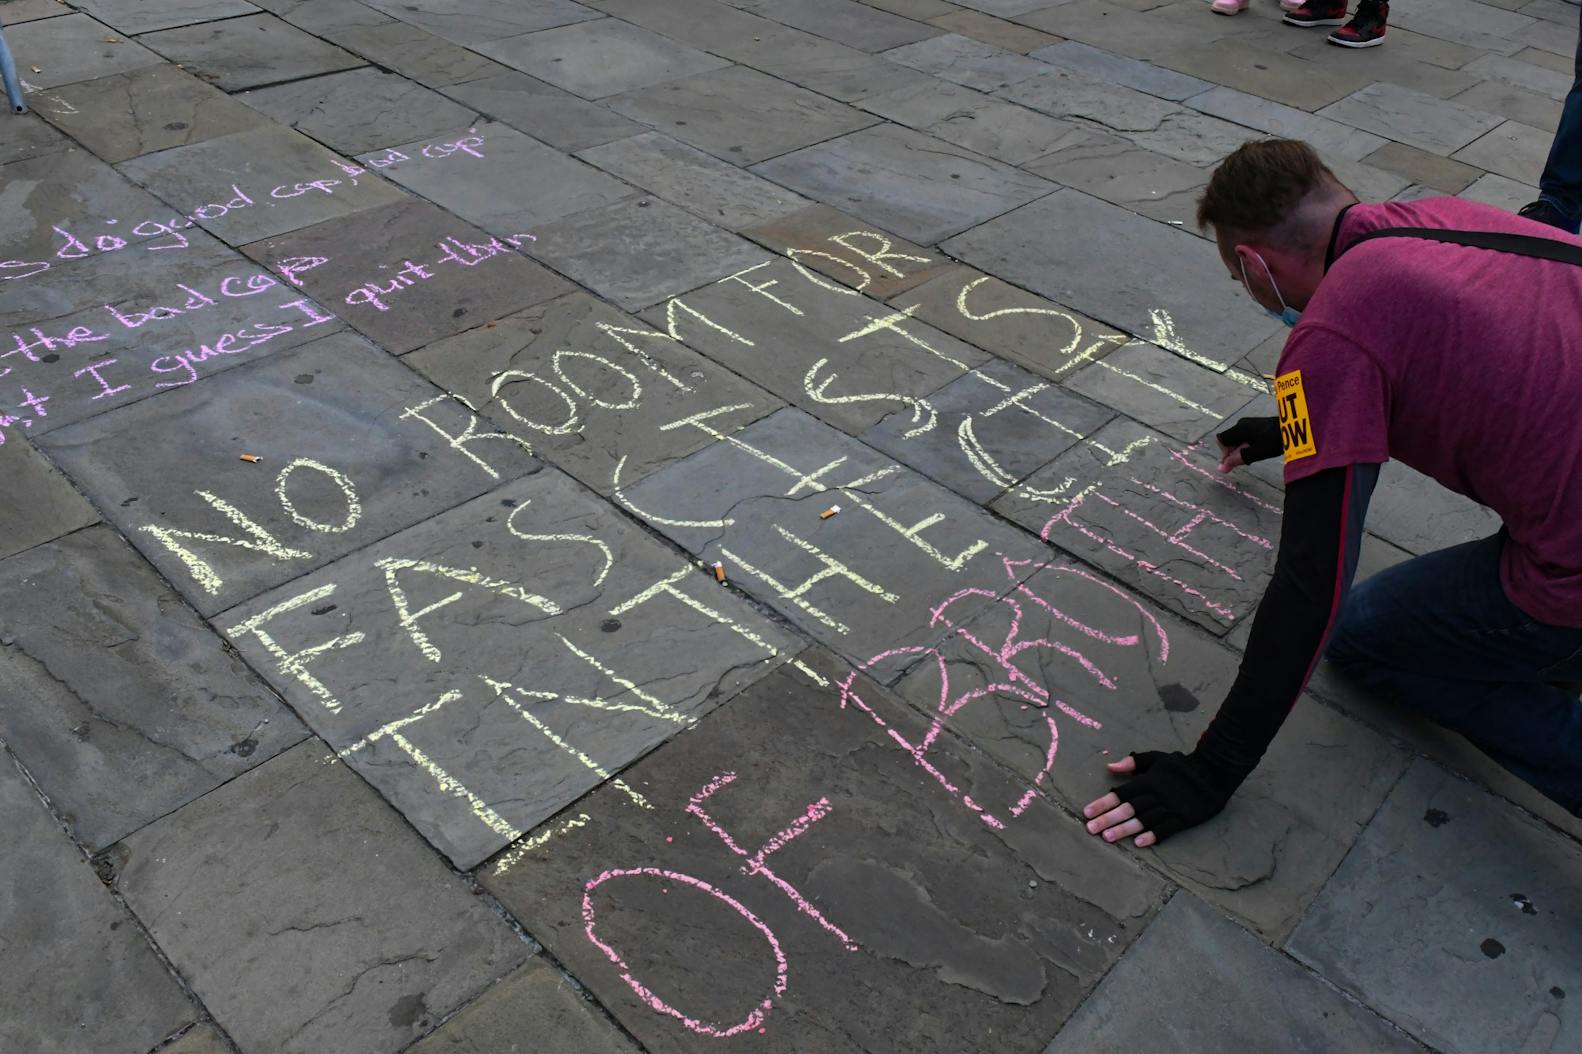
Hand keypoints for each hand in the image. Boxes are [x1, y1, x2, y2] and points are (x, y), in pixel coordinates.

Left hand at [1081, 750, 1236, 846]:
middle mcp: (1157, 794)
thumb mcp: (1157, 758)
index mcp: (1148, 780)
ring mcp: (1171, 807)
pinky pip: (1166, 829)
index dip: (1103, 803)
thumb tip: (1110, 767)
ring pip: (1144, 820)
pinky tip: (1139, 843)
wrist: (1213, 773)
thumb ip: (1133, 763)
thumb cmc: (1181, 766)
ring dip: (1125, 829)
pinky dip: (1153, 836)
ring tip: (1107, 837)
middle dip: (1108, 818)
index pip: (1121, 793)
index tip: (1087, 812)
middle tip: (1090, 829)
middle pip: (1128, 808)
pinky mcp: (1184, 818)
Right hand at [1216, 416, 1280, 473]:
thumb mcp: (1255, 453)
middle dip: (1234, 452)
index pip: (1221, 440)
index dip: (1224, 452)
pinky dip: (1247, 445)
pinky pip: (1244, 437)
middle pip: (1229, 440)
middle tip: (1247, 460)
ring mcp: (1248, 424)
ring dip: (1241, 450)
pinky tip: (1258, 449)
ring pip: (1237, 440)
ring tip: (1255, 455)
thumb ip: (1238, 459)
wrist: (1292, 428)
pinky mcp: (1255, 425)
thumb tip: (1220, 469)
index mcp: (1239, 429)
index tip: (1235, 460)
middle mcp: (1241, 424)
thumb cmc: (1274, 441)